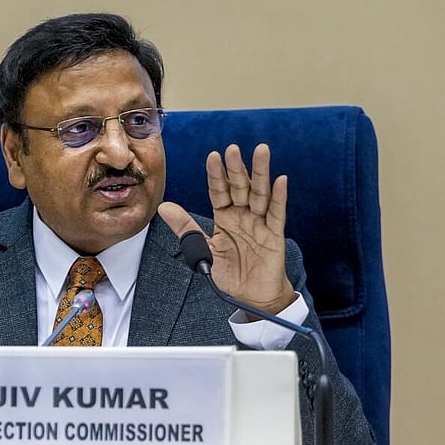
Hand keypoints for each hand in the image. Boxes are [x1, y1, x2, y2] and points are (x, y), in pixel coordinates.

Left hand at [159, 143, 293, 314]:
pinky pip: (276, 213)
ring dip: (260, 173)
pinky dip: (279, 197)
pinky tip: (280, 180)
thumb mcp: (203, 250)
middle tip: (232, 149)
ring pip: (260, 193)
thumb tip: (164, 207)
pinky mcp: (274, 235)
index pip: (219, 191)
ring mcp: (260, 223)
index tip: (213, 156)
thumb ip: (186, 228)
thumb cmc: (230, 272)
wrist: (251, 296)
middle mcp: (243, 215)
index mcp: (225, 216)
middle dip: (236, 168)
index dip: (216, 175)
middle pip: (240, 187)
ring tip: (261, 151)